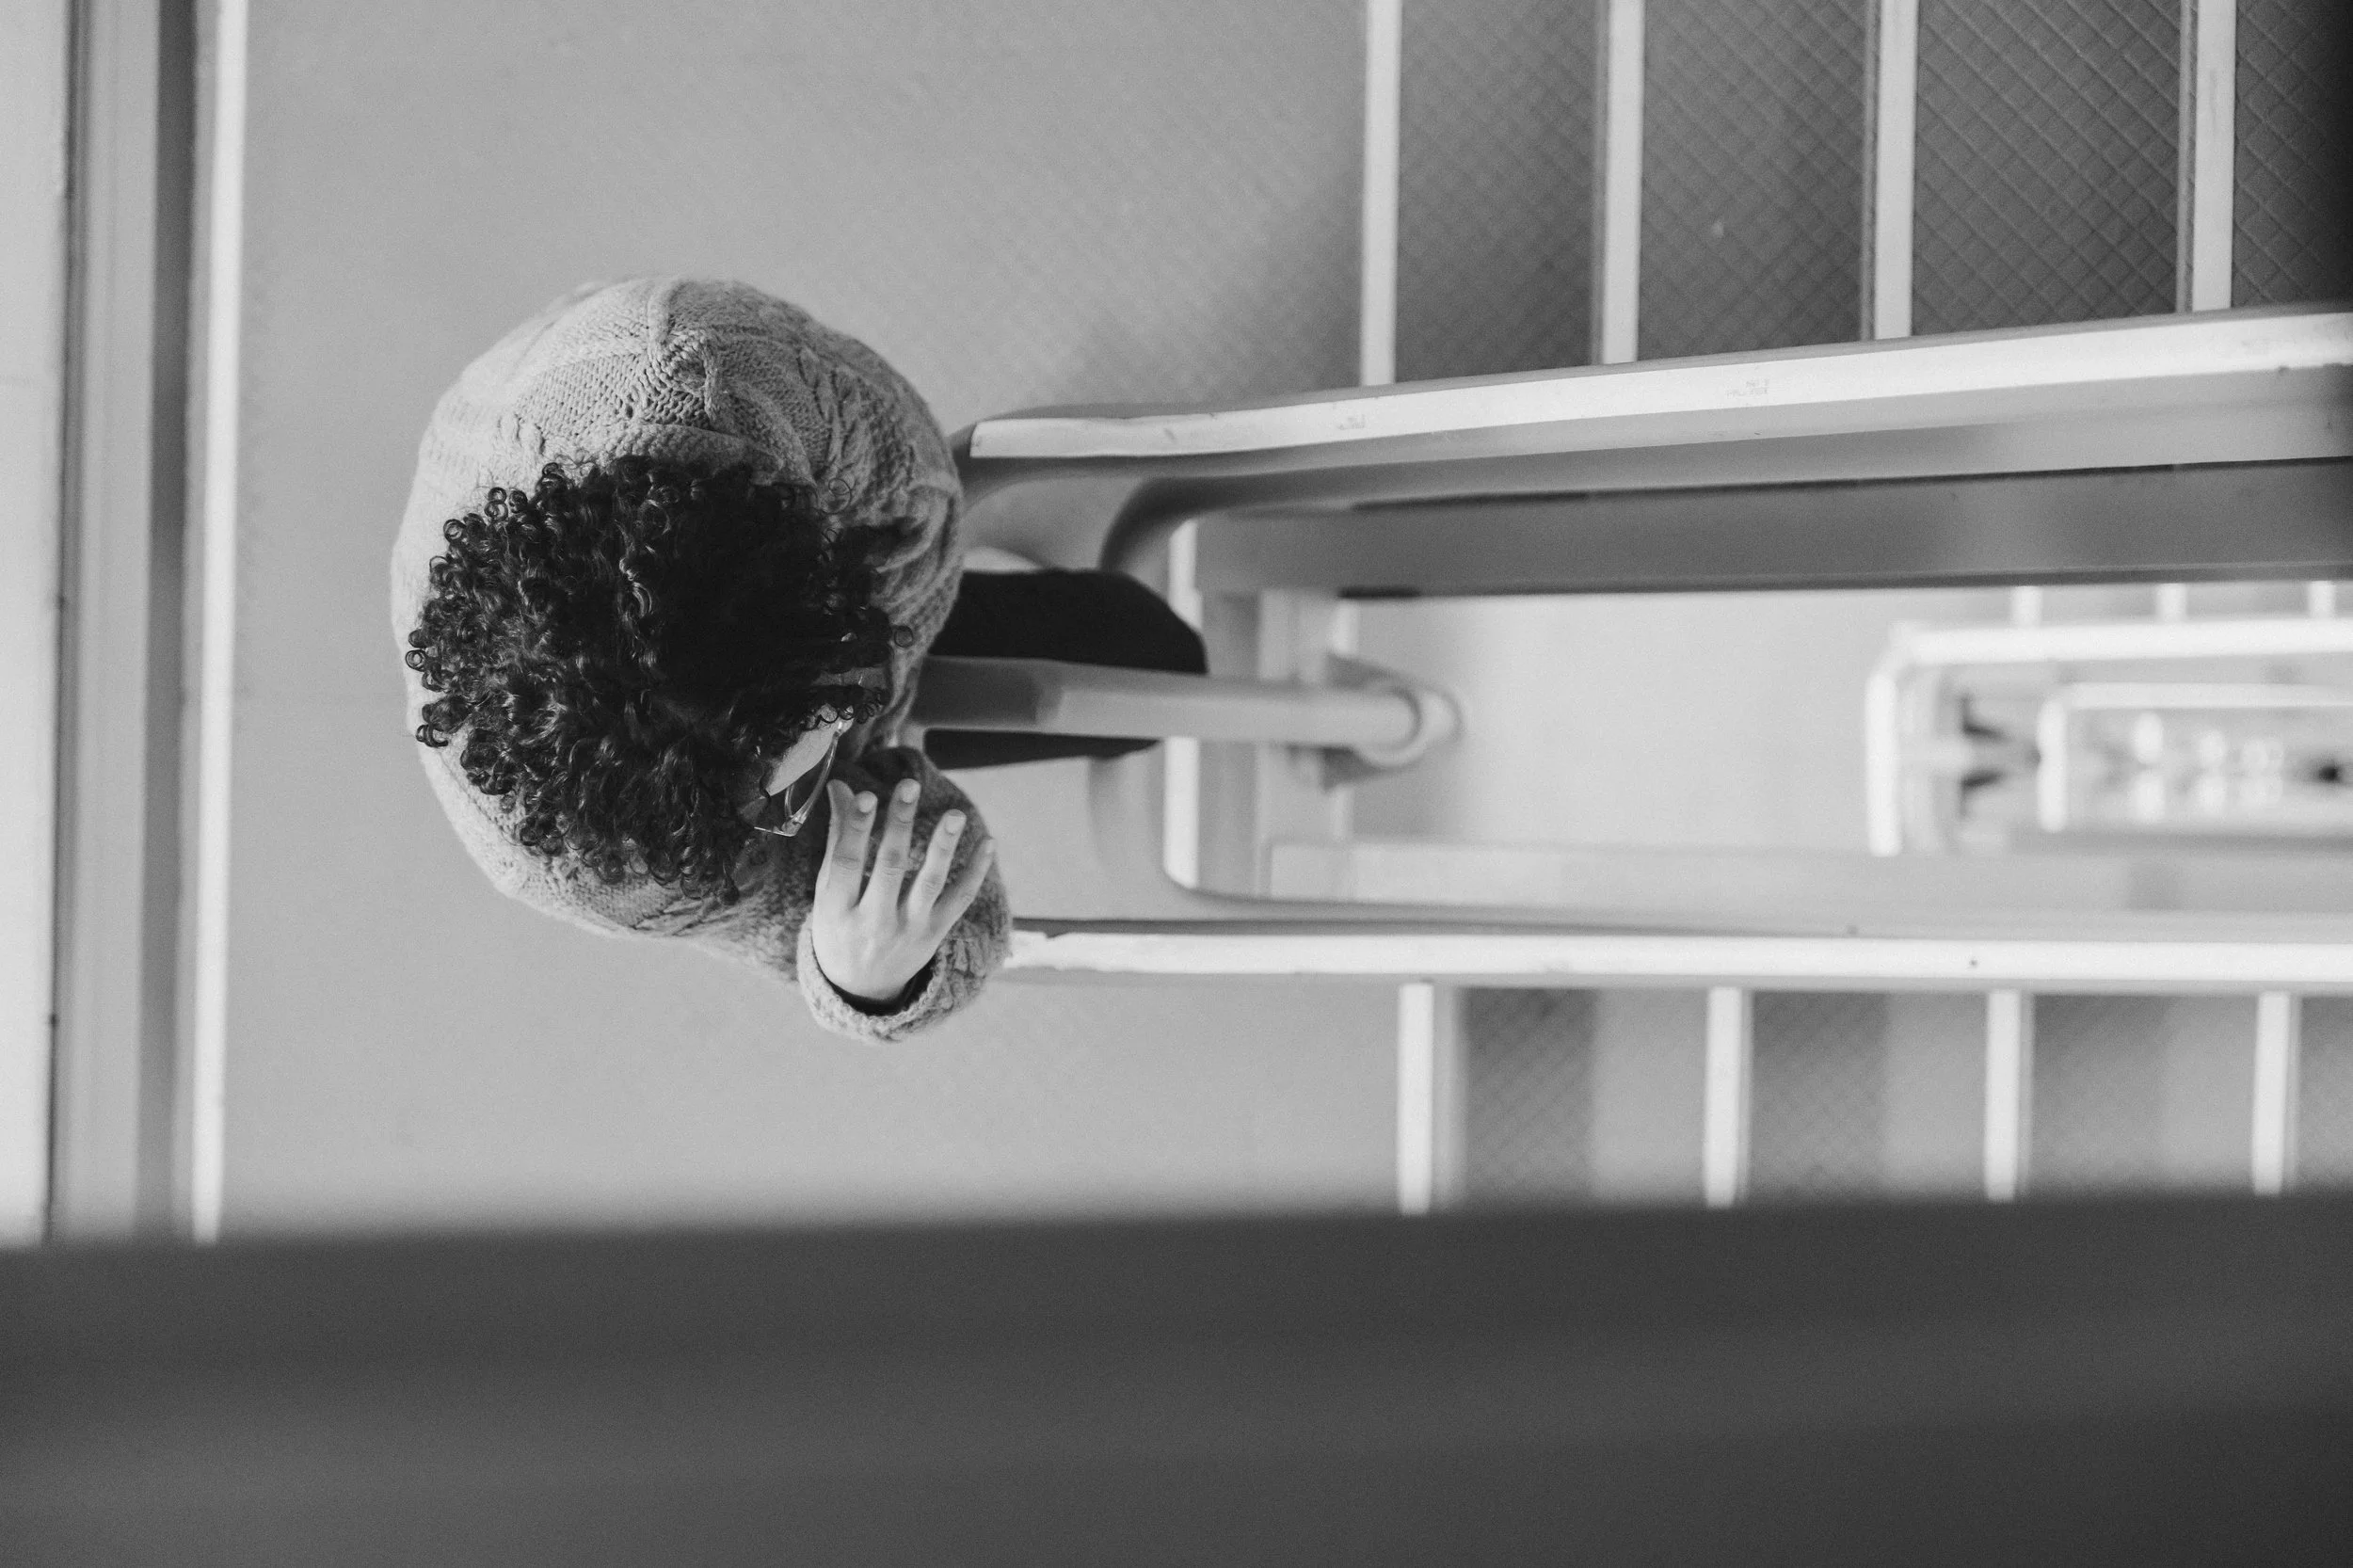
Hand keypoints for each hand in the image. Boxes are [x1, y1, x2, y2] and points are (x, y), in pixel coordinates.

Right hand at [809, 776, 994, 1005]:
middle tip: (910, 787)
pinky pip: (959, 900)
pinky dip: (975, 873)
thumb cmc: (838, 927)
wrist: (861, 989)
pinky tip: (987, 842)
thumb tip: (839, 785)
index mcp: (837, 910)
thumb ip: (838, 838)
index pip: (848, 864)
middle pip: (890, 868)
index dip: (857, 829)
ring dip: (944, 848)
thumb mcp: (828, 890)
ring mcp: (908, 930)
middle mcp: (874, 922)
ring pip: (929, 885)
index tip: (868, 796)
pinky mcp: (935, 934)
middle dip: (900, 826)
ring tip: (955, 815)